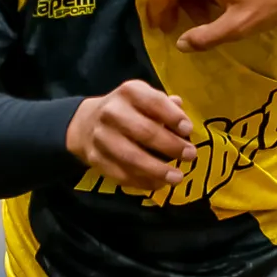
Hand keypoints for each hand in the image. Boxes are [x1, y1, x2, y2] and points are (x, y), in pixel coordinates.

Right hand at [67, 80, 194, 194]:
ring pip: (132, 157)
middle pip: (144, 132)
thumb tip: (183, 117)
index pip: (154, 102)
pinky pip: (121, 174)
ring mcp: (102, 137)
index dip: (173, 117)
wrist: (86, 124)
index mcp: (129, 92)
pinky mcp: (96, 159)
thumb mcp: (145, 99)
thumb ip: (166, 107)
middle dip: (171, 146)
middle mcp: (112, 112)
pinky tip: (159, 183)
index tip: (188, 130)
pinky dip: (143, 182)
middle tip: (190, 155)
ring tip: (177, 177)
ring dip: (157, 170)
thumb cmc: (127, 111)